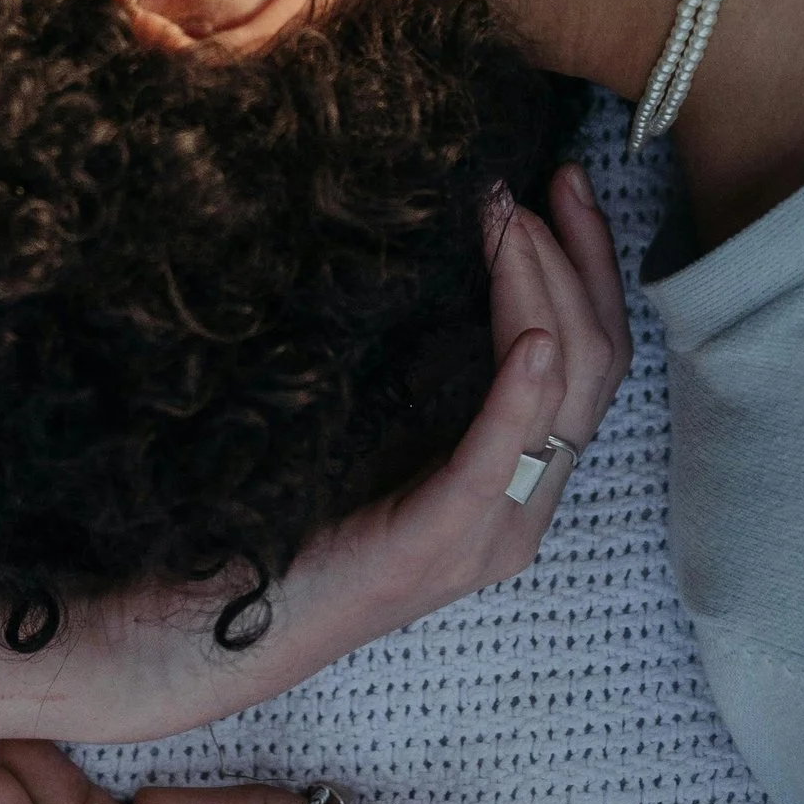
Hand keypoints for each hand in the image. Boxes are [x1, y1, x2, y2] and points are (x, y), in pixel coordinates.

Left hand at [0, 166, 632, 744]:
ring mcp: (485, 536)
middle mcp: (520, 512)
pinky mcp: (433, 548)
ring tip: (508, 219)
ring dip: (544, 290)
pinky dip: (522, 395)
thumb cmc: (279, 509)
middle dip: (579, 258)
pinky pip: (500, 460)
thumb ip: (420, 359)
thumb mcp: (369, 414)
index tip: (562, 181)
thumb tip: (441, 237)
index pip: (594, 357)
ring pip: (568, 397)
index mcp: (511, 480)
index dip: (589, 262)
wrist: (205, 623)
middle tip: (543, 180)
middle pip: (599, 367)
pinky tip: (528, 338)